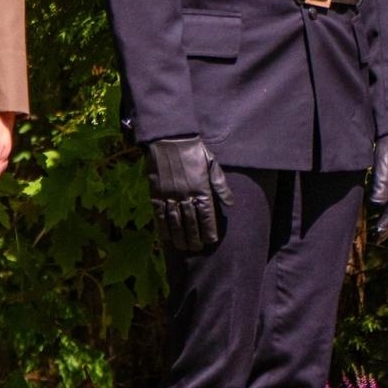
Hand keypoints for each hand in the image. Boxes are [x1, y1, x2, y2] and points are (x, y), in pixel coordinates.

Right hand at [145, 137, 234, 252]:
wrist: (169, 138)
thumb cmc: (193, 150)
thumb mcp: (211, 163)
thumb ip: (220, 184)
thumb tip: (230, 203)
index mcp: (201, 188)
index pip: (206, 215)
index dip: (208, 230)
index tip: (210, 241)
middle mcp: (185, 194)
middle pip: (190, 221)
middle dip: (194, 237)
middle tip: (196, 249)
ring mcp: (169, 194)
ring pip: (175, 220)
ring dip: (179, 236)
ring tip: (182, 247)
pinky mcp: (156, 192)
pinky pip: (159, 213)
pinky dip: (162, 226)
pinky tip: (166, 235)